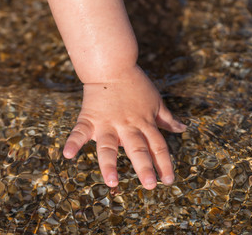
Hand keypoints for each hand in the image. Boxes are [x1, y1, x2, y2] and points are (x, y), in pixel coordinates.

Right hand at [63, 66, 185, 189]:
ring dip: (110, 164)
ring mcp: (108, 123)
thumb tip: (183, 129)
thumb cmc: (136, 84)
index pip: (158, 146)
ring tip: (111, 182)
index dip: (164, 164)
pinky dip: (73, 142)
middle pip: (137, 148)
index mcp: (145, 123)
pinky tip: (68, 155)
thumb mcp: (156, 101)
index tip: (168, 180)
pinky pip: (80, 131)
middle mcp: (128, 126)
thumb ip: (167, 118)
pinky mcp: (89, 119)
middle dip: (144, 167)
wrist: (112, 66)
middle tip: (150, 185)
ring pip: (109, 146)